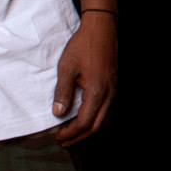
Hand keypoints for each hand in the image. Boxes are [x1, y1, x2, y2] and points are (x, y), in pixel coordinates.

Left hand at [52, 11, 116, 145]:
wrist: (101, 29)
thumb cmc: (82, 46)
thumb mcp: (67, 68)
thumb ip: (63, 93)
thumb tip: (58, 114)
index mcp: (97, 92)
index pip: (84, 122)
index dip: (70, 133)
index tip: (57, 137)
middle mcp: (109, 95)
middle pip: (96, 126)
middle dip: (79, 136)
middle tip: (63, 141)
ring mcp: (113, 91)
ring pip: (103, 120)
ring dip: (87, 129)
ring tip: (71, 133)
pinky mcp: (113, 86)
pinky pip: (105, 110)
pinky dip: (93, 119)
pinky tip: (83, 117)